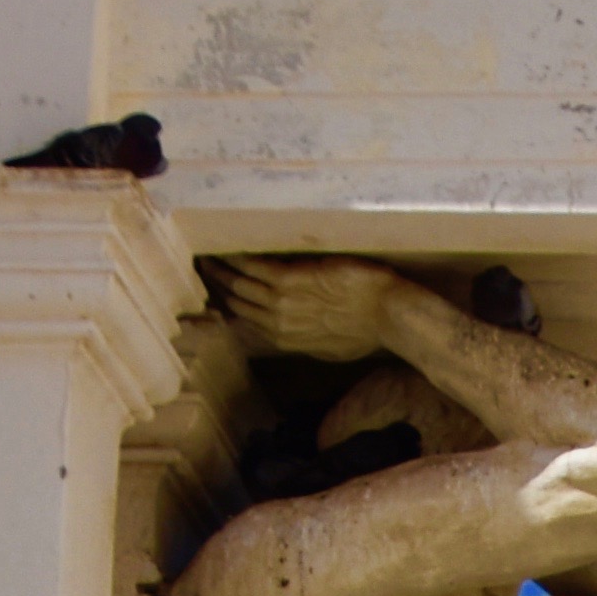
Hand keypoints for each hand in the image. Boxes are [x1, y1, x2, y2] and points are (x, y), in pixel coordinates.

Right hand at [210, 255, 403, 362]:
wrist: (390, 315)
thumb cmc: (370, 330)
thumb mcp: (334, 348)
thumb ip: (309, 340)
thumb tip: (297, 334)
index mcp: (290, 341)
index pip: (251, 323)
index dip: (234, 308)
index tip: (222, 295)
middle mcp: (281, 323)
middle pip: (240, 303)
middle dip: (221, 287)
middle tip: (206, 270)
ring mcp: (284, 301)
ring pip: (241, 284)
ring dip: (221, 269)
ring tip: (207, 257)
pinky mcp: (292, 278)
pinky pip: (254, 266)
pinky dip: (237, 257)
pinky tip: (224, 248)